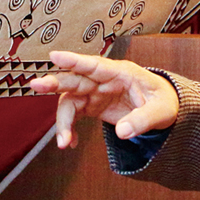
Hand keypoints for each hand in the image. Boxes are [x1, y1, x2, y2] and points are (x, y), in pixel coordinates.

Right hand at [29, 51, 180, 148]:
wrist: (164, 110)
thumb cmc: (165, 103)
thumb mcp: (162, 111)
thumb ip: (143, 120)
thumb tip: (123, 133)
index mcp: (121, 73)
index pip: (95, 64)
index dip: (75, 60)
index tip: (55, 55)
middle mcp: (104, 80)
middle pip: (75, 79)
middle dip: (55, 82)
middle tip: (35, 85)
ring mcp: (96, 92)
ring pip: (69, 101)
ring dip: (62, 121)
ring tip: (63, 143)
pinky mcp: (93, 105)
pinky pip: (74, 114)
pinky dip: (69, 129)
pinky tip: (71, 143)